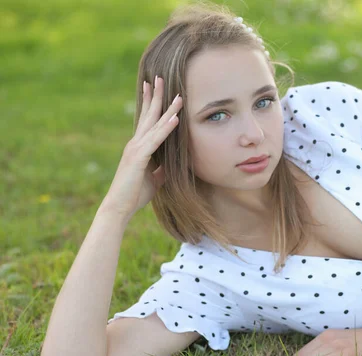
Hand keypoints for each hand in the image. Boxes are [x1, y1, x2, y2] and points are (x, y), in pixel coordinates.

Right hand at [100, 76, 181, 221]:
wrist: (119, 207)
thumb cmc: (135, 194)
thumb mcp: (154, 179)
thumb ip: (161, 169)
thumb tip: (171, 166)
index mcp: (139, 147)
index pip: (146, 120)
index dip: (151, 103)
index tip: (155, 87)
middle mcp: (135, 143)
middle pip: (148, 115)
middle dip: (156, 96)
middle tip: (161, 77)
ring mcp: (136, 149)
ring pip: (154, 124)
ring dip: (167, 109)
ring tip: (177, 95)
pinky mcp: (138, 157)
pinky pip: (155, 140)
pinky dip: (166, 129)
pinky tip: (175, 119)